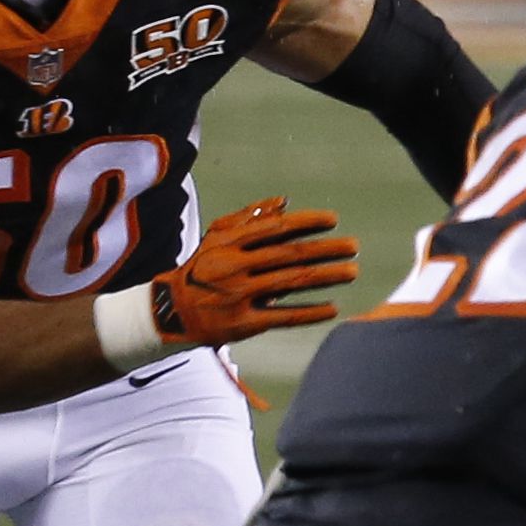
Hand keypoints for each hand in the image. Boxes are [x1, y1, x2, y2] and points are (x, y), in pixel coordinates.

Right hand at [150, 197, 358, 344]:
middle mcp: (235, 267)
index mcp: (230, 242)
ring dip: (326, 277)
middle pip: (290, 255)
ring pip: (292, 283)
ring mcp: (240, 296)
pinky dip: (310, 312)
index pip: (275, 228)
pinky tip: (333, 308)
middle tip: (354, 247)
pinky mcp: (244, 324)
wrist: (172, 309)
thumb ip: (249, 218)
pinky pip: (284, 317)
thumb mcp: (217, 237)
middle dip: (326, 250)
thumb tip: (284, 202)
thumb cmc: (203, 268)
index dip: (306, 222)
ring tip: (352, 271)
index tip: (333, 219)